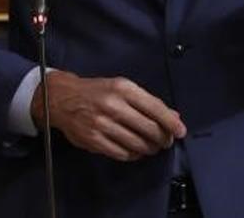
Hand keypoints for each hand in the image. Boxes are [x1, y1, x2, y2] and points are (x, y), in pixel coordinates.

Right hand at [32, 71, 186, 161]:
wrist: (62, 98)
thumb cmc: (97, 92)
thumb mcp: (122, 87)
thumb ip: (147, 101)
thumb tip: (173, 116)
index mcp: (123, 89)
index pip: (155, 108)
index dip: (171, 123)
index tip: (180, 132)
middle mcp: (113, 106)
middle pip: (149, 129)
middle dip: (162, 138)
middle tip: (165, 142)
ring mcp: (102, 124)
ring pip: (137, 143)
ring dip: (149, 148)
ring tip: (152, 147)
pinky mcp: (94, 141)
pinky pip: (122, 153)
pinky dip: (133, 154)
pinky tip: (136, 151)